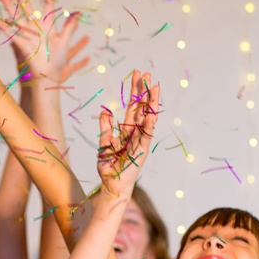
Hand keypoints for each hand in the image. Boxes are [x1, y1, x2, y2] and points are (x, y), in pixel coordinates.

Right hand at [0, 0, 89, 84]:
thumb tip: (77, 16)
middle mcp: (35, 26)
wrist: (49, 75)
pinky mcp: (22, 45)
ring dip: (9, 6)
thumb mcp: (65, 42)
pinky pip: (13, 35)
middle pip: (27, 5)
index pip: (48, 4)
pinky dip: (6, 29)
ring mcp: (28, 34)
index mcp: (47, 24)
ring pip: (17, 16)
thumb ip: (69, 28)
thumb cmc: (56, 59)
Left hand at [96, 70, 159, 199]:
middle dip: (143, 91)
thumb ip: (106, 128)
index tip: (136, 75)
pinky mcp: (142, 151)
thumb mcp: (104, 144)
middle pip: (141, 108)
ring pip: (147, 118)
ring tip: (154, 87)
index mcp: (126, 131)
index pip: (132, 107)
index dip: (134, 92)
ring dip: (151, 103)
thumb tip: (105, 111)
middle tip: (146, 73)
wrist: (112, 185)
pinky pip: (146, 136)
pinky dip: (148, 125)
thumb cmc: (108, 167)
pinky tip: (150, 113)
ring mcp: (140, 142)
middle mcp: (136, 134)